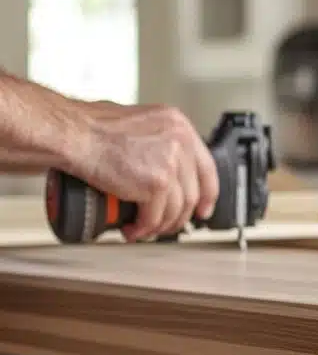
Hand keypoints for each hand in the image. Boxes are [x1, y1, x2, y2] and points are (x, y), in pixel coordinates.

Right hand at [75, 103, 219, 241]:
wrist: (73, 134)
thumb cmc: (93, 127)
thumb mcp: (140, 124)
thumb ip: (158, 142)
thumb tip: (164, 168)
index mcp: (179, 126)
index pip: (207, 167)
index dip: (207, 194)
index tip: (202, 209)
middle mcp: (180, 142)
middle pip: (193, 192)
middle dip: (180, 216)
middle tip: (168, 225)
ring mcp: (170, 163)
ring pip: (177, 209)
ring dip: (161, 225)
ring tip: (145, 229)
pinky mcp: (156, 184)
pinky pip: (156, 217)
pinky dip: (144, 229)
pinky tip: (134, 230)